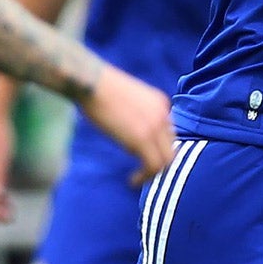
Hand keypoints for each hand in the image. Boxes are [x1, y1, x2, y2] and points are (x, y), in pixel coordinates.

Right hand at [81, 65, 173, 184]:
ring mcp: (155, 127)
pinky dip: (144, 177)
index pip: (168, 134)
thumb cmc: (99, 88)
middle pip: (171, 149)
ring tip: (136, 180)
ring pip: (165, 161)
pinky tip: (131, 181)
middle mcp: (163, 115)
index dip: (157, 149)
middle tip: (142, 173)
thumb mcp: (127, 99)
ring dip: (152, 174)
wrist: (91, 82)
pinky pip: (152, 166)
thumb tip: (129, 132)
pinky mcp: (142, 139)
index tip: (143, 158)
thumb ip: (136, 115)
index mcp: (160, 103)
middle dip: (158, 164)